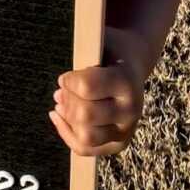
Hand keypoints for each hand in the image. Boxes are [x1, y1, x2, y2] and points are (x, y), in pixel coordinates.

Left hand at [48, 26, 147, 156]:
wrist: (132, 64)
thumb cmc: (109, 50)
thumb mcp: (98, 40)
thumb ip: (80, 56)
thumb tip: (60, 88)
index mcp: (127, 82)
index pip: (87, 88)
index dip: (68, 82)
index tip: (64, 77)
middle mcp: (132, 110)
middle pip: (85, 115)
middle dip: (66, 102)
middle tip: (58, 91)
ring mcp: (127, 131)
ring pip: (86, 137)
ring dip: (66, 119)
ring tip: (59, 104)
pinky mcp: (118, 144)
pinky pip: (86, 149)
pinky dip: (67, 134)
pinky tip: (58, 117)